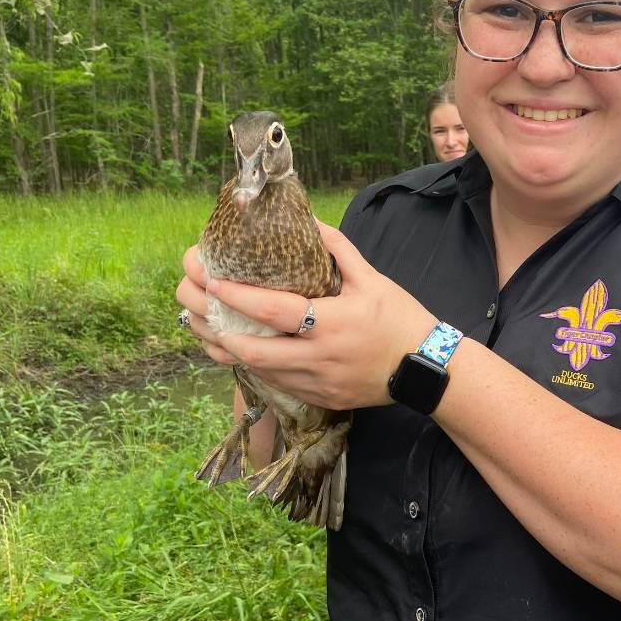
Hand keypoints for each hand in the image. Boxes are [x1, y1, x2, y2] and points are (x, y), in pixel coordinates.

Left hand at [175, 222, 436, 408]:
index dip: (238, 298)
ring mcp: (316, 383)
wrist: (426, 369)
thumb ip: (338, 249)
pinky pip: (275, 383)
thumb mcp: (373, 279)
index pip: (274, 311)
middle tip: (194, 305)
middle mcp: (318, 358)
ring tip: (203, 327)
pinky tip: (236, 348)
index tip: (210, 281)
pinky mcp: (318, 398)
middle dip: (216, 329)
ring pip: (257, 372)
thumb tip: (308, 222)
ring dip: (226, 350)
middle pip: (252, 351)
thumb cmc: (401, 319)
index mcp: (331, 324)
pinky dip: (251, 365)